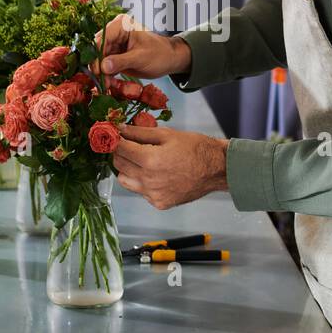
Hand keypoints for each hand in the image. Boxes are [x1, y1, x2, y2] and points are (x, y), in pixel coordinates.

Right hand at [91, 13, 191, 80]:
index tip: (97, 70)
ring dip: (101, 72)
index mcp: (121, 25)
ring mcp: (114, 44)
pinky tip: (108, 83)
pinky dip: (106, 75)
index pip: (102, 38)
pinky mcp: (115, 56)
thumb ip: (121, 61)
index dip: (97, 54)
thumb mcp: (141, 58)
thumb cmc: (160, 54)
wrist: (169, 60)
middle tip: (100, 80)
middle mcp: (114, 33)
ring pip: (100, 59)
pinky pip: (105, 65)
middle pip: (98, 49)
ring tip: (105, 85)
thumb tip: (103, 67)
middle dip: (98, 65)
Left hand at [112, 125, 228, 208]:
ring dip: (127, 169)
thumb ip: (140, 132)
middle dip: (120, 153)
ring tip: (140, 161)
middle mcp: (148, 180)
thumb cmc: (195, 148)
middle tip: (128, 145)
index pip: (120, 148)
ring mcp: (153, 194)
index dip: (115, 140)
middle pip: (119, 165)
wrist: (216, 169)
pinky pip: (140, 191)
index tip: (116, 135)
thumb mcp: (167, 134)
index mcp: (150, 160)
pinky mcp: (159, 203)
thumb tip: (120, 129)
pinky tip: (155, 174)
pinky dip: (142, 182)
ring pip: (125, 181)